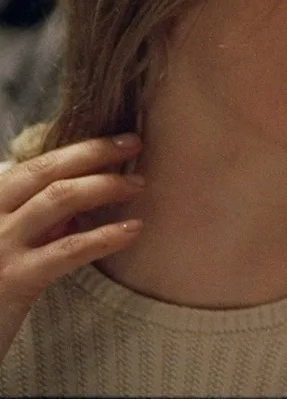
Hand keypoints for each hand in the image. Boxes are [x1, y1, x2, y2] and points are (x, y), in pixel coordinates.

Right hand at [0, 134, 144, 356]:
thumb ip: (36, 221)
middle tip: (136, 145)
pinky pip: (68, 250)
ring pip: (59, 200)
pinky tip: (132, 230)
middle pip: (47, 172)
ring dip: (105, 186)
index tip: (121, 140)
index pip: (37, 167)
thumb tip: (82, 204)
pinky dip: (105, 236)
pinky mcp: (15, 280)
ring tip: (138, 186)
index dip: (82, 150)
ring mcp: (0, 247)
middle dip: (95, 153)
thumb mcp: (10, 243)